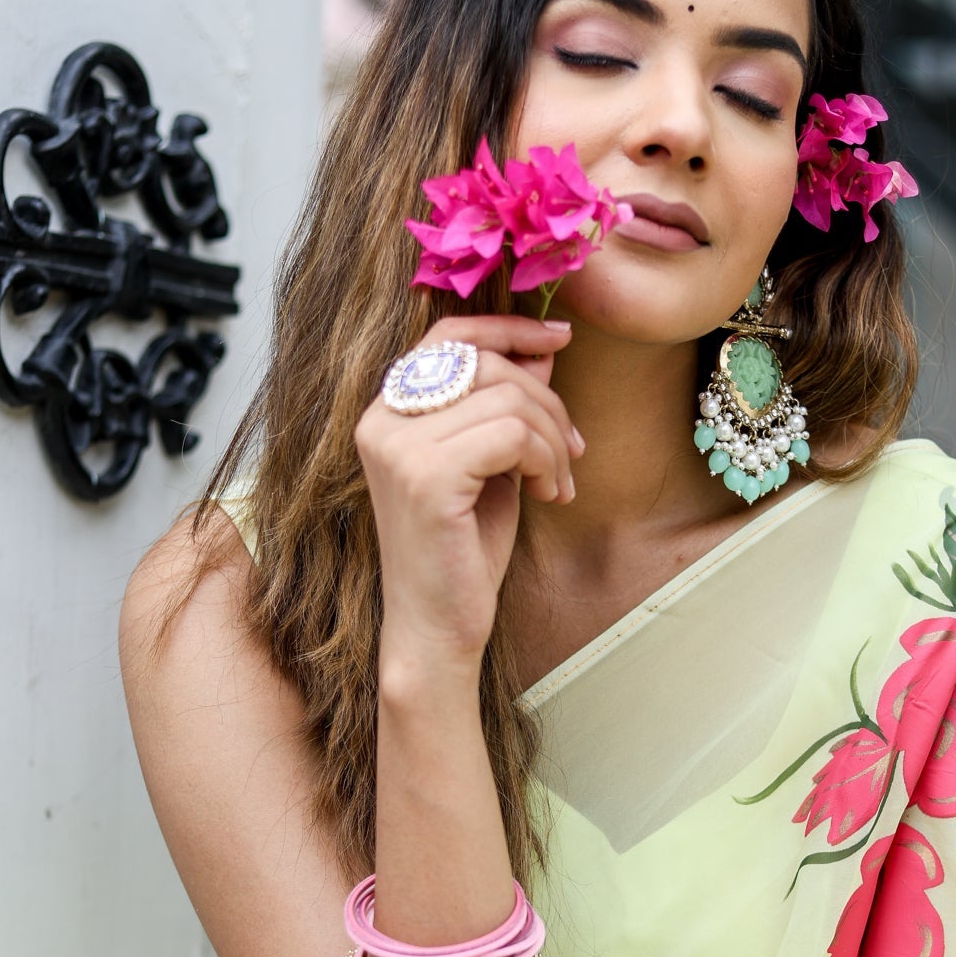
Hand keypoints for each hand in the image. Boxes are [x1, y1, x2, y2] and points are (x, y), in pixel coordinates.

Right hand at [355, 314, 584, 675]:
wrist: (437, 629)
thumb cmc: (464, 550)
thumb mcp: (493, 463)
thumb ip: (506, 405)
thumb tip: (544, 349)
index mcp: (388, 412)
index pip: (449, 334)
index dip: (508, 327)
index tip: (561, 338)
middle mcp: (382, 421)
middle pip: (489, 365)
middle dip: (549, 403)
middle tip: (573, 452)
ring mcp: (398, 447)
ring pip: (509, 400)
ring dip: (554, 441)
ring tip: (558, 483)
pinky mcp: (426, 477)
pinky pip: (512, 435)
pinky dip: (546, 462)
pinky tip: (548, 496)